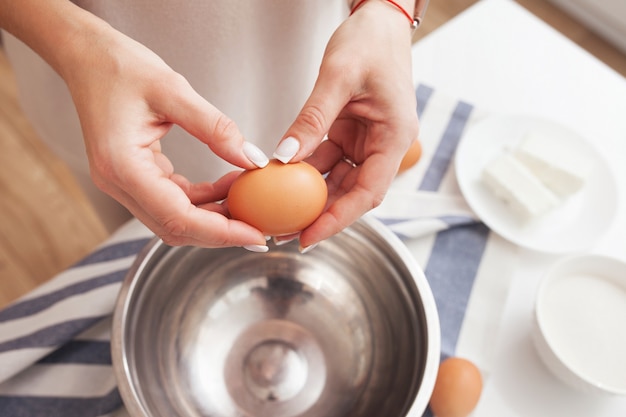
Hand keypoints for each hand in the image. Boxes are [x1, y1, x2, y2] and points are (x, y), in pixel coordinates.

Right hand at [60, 22, 268, 247]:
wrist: (88, 56)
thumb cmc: (121, 67)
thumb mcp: (173, 90)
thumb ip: (215, 129)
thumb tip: (251, 160)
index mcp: (122, 167)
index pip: (177, 218)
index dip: (220, 233)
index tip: (255, 236)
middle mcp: (118, 183)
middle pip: (176, 227)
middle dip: (220, 231)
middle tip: (258, 226)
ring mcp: (123, 183)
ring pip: (175, 218)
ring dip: (213, 214)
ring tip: (246, 195)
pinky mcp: (133, 176)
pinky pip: (172, 199)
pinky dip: (202, 198)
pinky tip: (227, 183)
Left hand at [276, 0, 418, 248]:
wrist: (378, 21)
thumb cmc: (370, 41)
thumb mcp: (338, 77)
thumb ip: (312, 120)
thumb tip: (283, 159)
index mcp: (394, 137)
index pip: (368, 192)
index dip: (338, 219)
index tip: (309, 236)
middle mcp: (384, 145)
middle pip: (353, 193)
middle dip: (321, 215)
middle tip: (286, 232)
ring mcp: (367, 141)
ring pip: (339, 180)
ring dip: (311, 196)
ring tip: (279, 212)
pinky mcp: (350, 133)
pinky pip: (328, 160)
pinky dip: (306, 170)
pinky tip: (283, 179)